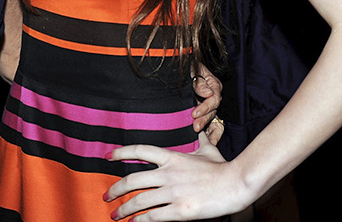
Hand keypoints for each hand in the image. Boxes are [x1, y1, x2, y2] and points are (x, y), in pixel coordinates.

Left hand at [105, 131, 247, 219]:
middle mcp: (168, 174)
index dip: (121, 153)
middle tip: (106, 195)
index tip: (108, 157)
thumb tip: (199, 129)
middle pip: (132, 180)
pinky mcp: (179, 211)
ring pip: (139, 201)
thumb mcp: (208, 149)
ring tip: (114, 214)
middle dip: (115, 189)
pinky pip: (153, 216)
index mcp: (172, 157)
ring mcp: (173, 192)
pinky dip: (139, 221)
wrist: (235, 184)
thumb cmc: (222, 167)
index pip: (140, 150)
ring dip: (123, 209)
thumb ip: (199, 140)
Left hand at [191, 65, 222, 144]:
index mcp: (213, 85)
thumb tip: (207, 93)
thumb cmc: (186, 67)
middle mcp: (212, 96)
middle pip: (213, 111)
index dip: (205, 107)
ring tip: (198, 136)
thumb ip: (198, 81)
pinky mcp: (204, 114)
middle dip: (204, 120)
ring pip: (212, 120)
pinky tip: (207, 143)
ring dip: (206, 128)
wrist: (176, 70)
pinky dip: (211, 135)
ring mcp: (208, 106)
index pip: (214, 99)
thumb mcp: (192, 69)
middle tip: (195, 127)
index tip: (194, 113)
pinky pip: (213, 126)